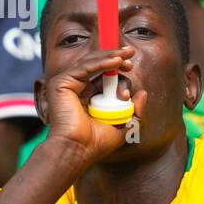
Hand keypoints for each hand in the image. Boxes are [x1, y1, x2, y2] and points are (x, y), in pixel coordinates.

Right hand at [39, 46, 146, 166]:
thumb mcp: (123, 125)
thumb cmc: (96, 143)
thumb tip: (142, 93)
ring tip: (126, 54)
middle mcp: (75, 89)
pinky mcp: (61, 83)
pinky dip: (101, 62)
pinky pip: (84, 67)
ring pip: (90, 63)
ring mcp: (66, 85)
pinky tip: (116, 60)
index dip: (118, 72)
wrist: (78, 150)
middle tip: (130, 53)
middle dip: (114, 58)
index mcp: (86, 98)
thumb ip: (134, 110)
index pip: (103, 78)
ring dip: (110, 57)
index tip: (131, 70)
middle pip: (96, 66)